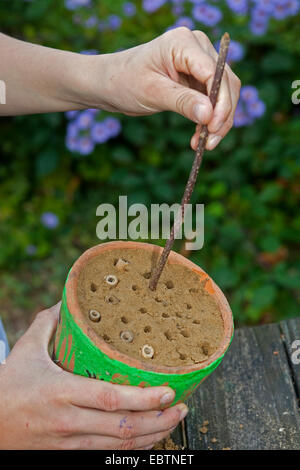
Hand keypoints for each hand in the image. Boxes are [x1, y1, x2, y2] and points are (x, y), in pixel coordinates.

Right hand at [0, 303, 186, 449]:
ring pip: (118, 446)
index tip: (169, 390)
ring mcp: (69, 442)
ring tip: (173, 420)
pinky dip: (132, 449)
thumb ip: (48, 323)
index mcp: (61, 392)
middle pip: (122, 428)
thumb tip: (66, 300)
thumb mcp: (26, 349)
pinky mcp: (69, 452)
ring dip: (152, 436)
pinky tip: (149, 437)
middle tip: (181, 406)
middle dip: (158, 420)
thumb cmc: (9, 385)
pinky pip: (106, 455)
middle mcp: (69, 421)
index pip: (109, 399)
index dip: (143, 398)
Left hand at [97, 27, 240, 149]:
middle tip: (210, 143)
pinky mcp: (198, 78)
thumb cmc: (124, 82)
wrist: (111, 84)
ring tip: (205, 144)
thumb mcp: (152, 93)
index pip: (214, 72)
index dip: (219, 102)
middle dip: (222, 115)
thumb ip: (182, 102)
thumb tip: (209, 115)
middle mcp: (197, 47)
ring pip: (224, 93)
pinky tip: (200, 137)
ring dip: (219, 121)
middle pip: (226, 82)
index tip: (212, 128)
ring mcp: (200, 62)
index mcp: (184, 43)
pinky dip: (211, 120)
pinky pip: (214, 100)